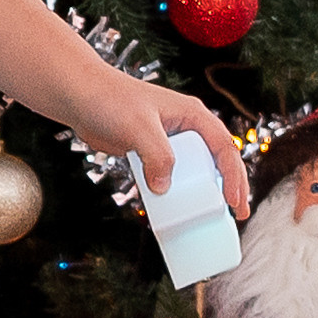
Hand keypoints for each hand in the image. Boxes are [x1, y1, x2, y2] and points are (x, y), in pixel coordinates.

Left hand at [70, 82, 249, 219]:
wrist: (80, 98)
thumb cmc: (111, 101)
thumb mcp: (140, 128)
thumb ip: (158, 156)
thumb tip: (163, 188)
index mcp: (192, 115)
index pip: (224, 147)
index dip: (234, 176)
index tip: (235, 202)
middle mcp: (186, 128)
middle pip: (216, 162)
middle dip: (229, 188)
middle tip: (236, 215)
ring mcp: (169, 142)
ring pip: (195, 172)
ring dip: (204, 194)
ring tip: (214, 219)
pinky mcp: (152, 154)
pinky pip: (171, 178)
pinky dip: (177, 194)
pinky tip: (177, 212)